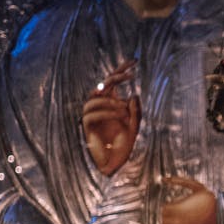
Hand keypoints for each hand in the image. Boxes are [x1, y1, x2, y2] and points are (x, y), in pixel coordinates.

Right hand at [83, 60, 139, 175]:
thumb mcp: (135, 126)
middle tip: (131, 76)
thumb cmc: (124, 144)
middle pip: (103, 85)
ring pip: (96, 99)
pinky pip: (92, 114)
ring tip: (126, 112)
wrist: (115, 163)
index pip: (114, 82)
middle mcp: (100, 105)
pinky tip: (121, 116)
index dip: (122, 69)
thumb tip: (133, 95)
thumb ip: (136, 111)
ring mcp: (92, 115)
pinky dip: (107, 113)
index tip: (135, 60)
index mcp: (112, 102)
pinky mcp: (86, 126)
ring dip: (113, 103)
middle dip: (116, 77)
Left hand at [160, 177, 217, 223]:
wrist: (223, 218)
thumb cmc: (210, 201)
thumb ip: (180, 181)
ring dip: (170, 223)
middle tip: (177, 211)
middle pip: (163, 220)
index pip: (163, 210)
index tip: (175, 205)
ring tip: (179, 219)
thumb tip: (164, 178)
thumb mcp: (197, 187)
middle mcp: (177, 222)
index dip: (169, 206)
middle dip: (168, 215)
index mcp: (178, 209)